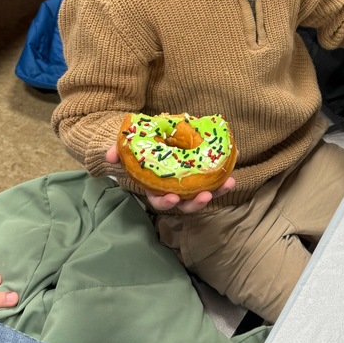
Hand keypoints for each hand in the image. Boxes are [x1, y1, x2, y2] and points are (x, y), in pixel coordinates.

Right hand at [105, 143, 235, 212]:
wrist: (146, 138)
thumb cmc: (135, 148)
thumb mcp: (123, 148)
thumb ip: (115, 152)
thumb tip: (110, 156)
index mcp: (153, 187)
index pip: (159, 200)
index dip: (166, 202)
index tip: (173, 198)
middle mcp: (171, 190)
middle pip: (184, 204)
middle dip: (196, 203)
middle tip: (206, 195)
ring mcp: (187, 184)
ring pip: (202, 194)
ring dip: (216, 190)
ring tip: (229, 182)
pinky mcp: (199, 173)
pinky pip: (212, 177)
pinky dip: (223, 172)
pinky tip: (233, 162)